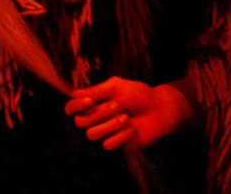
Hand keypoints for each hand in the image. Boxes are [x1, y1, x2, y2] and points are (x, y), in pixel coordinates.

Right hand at [64, 77, 193, 150]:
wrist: (159, 110)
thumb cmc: (138, 95)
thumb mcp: (117, 86)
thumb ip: (96, 90)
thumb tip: (73, 93)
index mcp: (93, 104)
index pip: (71, 108)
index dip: (75, 106)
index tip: (90, 101)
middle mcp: (95, 119)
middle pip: (81, 123)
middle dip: (99, 114)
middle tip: (117, 105)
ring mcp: (104, 133)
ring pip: (92, 135)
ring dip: (110, 125)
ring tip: (126, 118)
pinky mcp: (115, 145)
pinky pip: (107, 145)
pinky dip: (120, 136)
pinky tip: (131, 129)